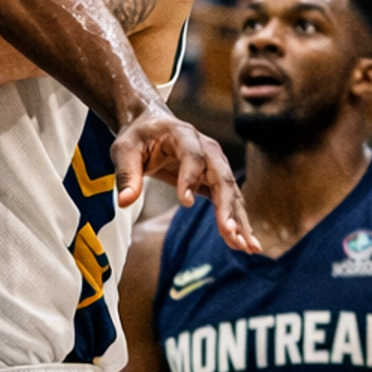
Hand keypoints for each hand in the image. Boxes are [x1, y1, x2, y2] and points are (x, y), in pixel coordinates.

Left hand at [112, 104, 257, 253]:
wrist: (151, 125)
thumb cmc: (138, 137)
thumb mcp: (124, 150)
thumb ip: (126, 175)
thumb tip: (124, 202)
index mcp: (182, 135)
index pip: (192, 156)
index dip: (190, 178)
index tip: (186, 203)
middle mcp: (206, 148)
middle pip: (221, 177)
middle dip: (227, 207)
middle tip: (229, 233)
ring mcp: (215, 164)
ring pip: (231, 193)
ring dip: (239, 220)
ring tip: (246, 246)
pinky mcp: (216, 179)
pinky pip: (230, 201)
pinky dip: (238, 222)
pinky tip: (245, 243)